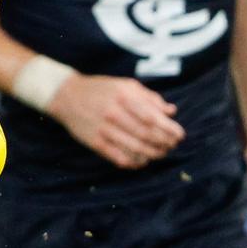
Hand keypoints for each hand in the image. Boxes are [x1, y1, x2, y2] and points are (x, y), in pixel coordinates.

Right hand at [47, 74, 184, 168]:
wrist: (67, 95)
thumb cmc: (101, 89)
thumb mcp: (126, 85)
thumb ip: (150, 97)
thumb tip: (171, 111)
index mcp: (124, 96)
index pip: (152, 117)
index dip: (169, 129)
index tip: (179, 135)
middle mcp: (114, 113)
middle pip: (146, 135)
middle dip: (164, 143)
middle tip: (172, 146)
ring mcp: (104, 129)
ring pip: (135, 148)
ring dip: (153, 154)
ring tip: (162, 153)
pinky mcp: (96, 143)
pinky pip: (119, 157)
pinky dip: (134, 162)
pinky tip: (143, 160)